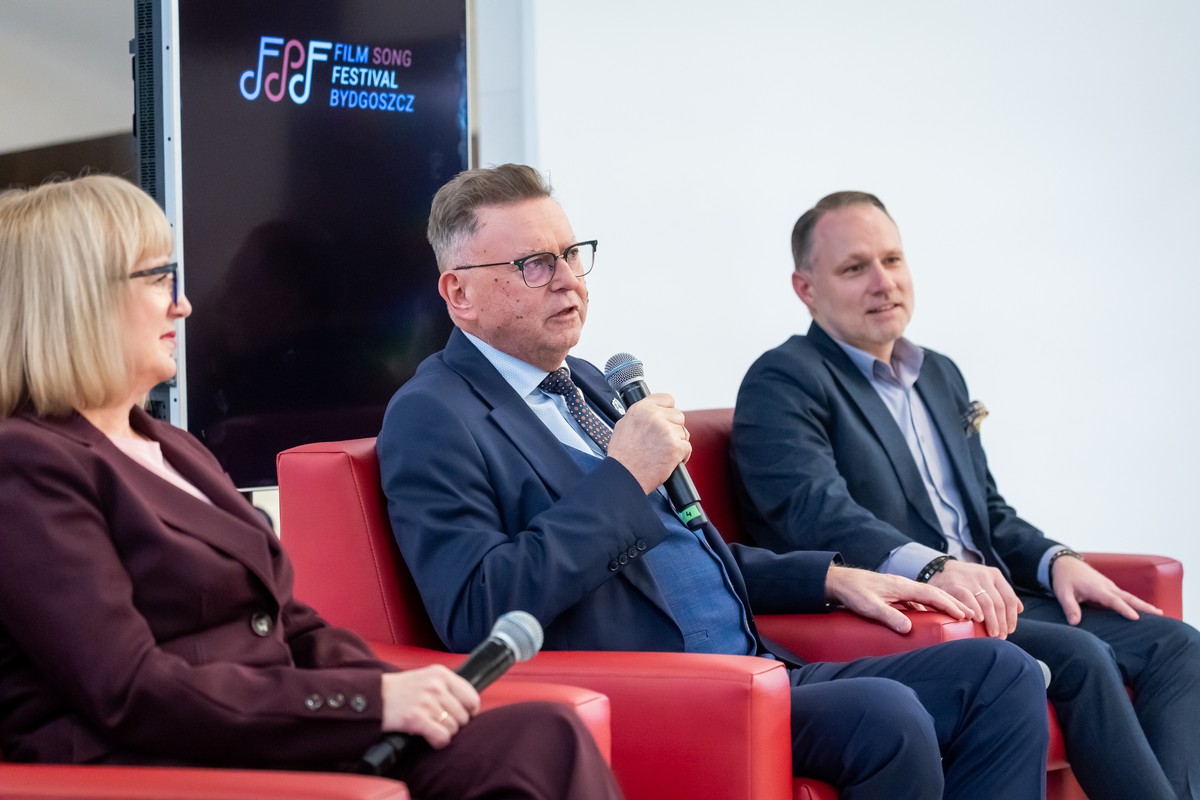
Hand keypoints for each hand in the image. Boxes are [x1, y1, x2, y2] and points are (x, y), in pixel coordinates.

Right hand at [380, 665, 479, 748]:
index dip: (469, 710)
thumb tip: (470, 706)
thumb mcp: (427, 678)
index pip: (471, 697)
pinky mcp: (416, 718)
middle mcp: (436, 685)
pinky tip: (429, 737)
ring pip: (453, 728)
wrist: (372, 696)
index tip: (461, 715)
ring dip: (444, 732)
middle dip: (454, 723)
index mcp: (441, 673)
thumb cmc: (400, 690)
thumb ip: (448, 687)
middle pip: (464, 715)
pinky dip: (438, 741)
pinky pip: (442, 737)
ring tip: (430, 727)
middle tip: (438, 722)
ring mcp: (426, 701)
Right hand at [608, 393, 690, 493]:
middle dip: (673, 428)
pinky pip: (687, 447)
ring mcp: (666, 431)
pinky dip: (682, 455)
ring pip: (683, 432)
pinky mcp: (675, 446)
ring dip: (677, 442)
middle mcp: (654, 417)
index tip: (667, 418)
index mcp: (642, 409)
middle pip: (678, 416)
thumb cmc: (623, 456)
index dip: (668, 410)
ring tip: (663, 452)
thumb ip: (641, 415)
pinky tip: (670, 460)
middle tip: (662, 440)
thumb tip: (652, 411)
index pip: (667, 399)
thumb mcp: (624, 425)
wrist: (625, 476)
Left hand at [825, 565, 972, 633]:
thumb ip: (888, 616)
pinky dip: (928, 606)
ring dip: (942, 605)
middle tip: (971, 615)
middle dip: (953, 603)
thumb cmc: (853, 592)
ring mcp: (898, 588)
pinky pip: (916, 599)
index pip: (931, 594)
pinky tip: (930, 616)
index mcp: (901, 586)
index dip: (949, 604)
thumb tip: (908, 628)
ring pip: (926, 596)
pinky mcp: (893, 593)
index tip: (964, 614)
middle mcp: (903, 585)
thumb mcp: (869, 606)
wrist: (838, 581)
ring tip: (956, 616)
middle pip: (934, 593)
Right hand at [927, 560, 1021, 638]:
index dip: (1012, 617)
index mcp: (994, 575)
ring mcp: (970, 580)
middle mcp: (984, 576)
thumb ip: (1001, 593)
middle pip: (999, 604)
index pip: (1009, 598)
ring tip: (992, 634)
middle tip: (1001, 636)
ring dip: (992, 622)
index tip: (1010, 630)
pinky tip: (979, 621)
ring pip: (988, 604)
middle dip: (1002, 623)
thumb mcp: (986, 580)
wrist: (939, 569)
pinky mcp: (956, 585)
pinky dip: (976, 611)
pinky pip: (969, 600)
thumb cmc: (966, 580)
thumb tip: (1020, 609)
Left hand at [1052, 555, 1162, 624]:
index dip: (1124, 609)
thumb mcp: (1062, 592)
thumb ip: (1070, 607)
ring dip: (1143, 604)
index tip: (1135, 617)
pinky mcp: (1109, 587)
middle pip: (1128, 597)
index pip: (1113, 600)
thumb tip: (1074, 623)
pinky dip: (1135, 601)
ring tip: (1158, 613)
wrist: (1065, 562)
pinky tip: (1143, 609)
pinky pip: (1124, 595)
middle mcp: (1106, 586)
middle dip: (1144, 606)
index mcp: (1096, 588)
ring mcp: (1109, 586)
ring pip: (1128, 596)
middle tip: (1160, 614)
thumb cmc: (1064, 578)